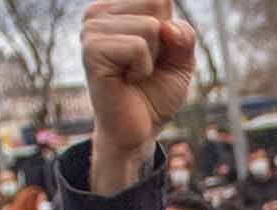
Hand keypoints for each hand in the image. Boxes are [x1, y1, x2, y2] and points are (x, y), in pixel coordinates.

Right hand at [83, 0, 198, 193]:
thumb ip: (184, 35)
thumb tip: (167, 28)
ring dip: (152, 58)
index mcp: (116, 8)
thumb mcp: (181, 60)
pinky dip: (142, 68)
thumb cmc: (155, 93)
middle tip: (143, 66)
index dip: (169, 30)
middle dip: (163, 42)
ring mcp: (91, 30)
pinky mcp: (91, 50)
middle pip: (156, 4)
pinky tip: (127, 80)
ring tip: (134, 74)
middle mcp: (98, 13)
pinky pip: (138, 46)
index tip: (154, 54)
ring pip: (150, 26)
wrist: (137, 130)